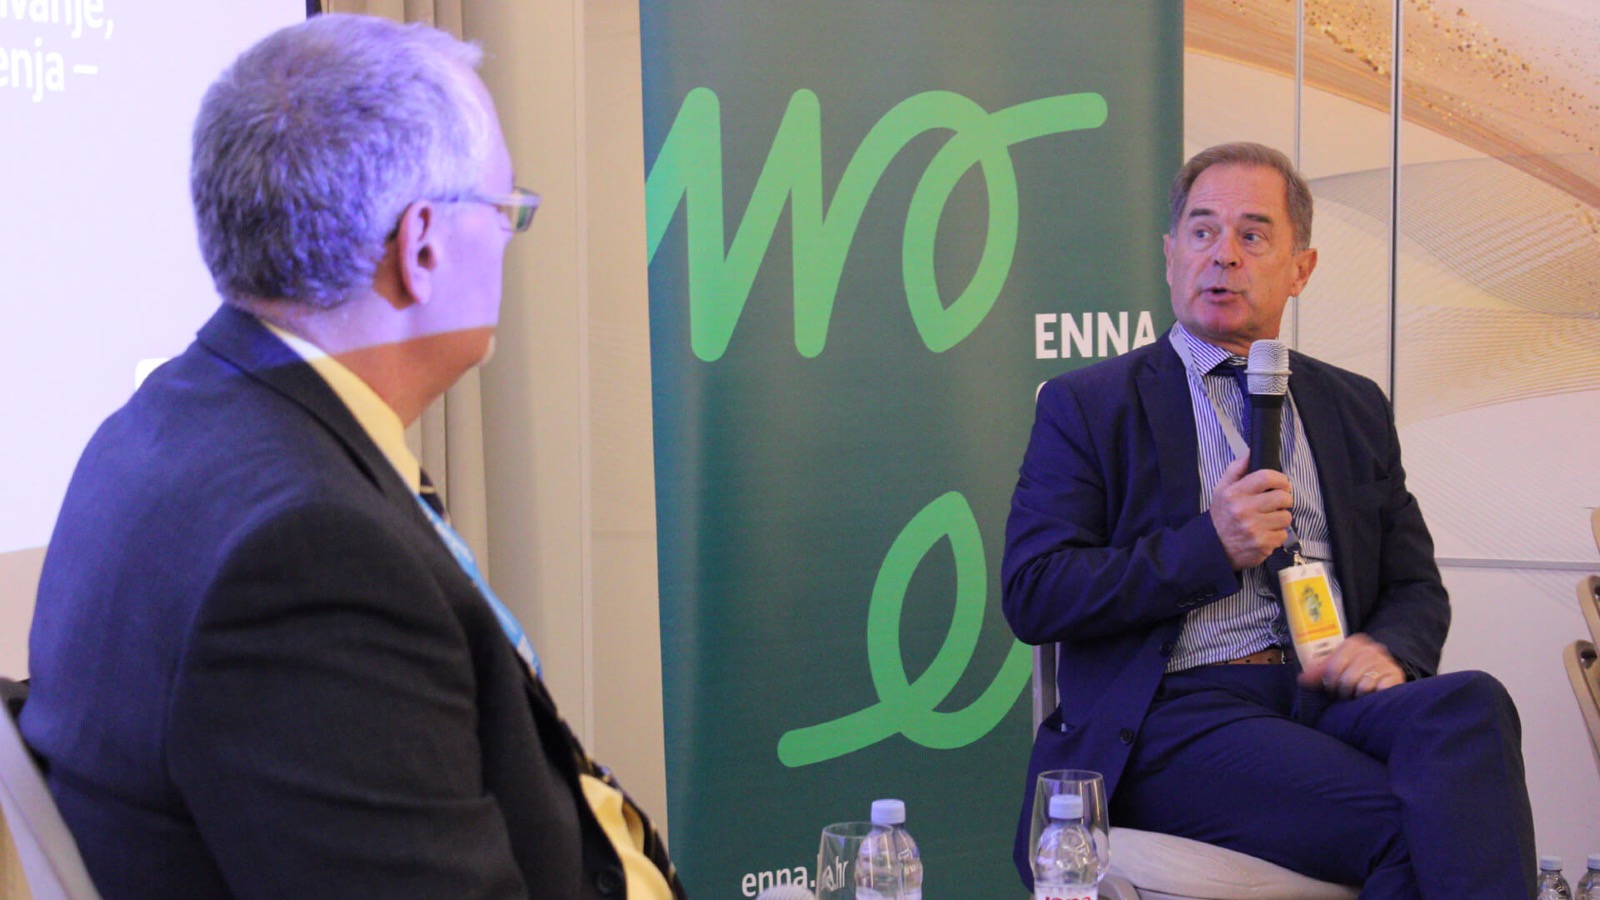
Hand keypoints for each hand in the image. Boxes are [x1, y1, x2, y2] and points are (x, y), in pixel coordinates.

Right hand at [1208, 455, 1292, 569]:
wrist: (1213, 547)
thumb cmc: (1221, 516)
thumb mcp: (1221, 489)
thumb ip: (1236, 469)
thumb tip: (1251, 453)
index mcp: (1235, 494)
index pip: (1266, 477)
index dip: (1280, 479)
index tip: (1282, 484)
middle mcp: (1244, 510)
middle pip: (1282, 497)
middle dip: (1284, 499)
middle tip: (1277, 503)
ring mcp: (1254, 529)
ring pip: (1286, 517)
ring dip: (1280, 518)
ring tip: (1268, 520)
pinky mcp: (1262, 545)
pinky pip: (1283, 535)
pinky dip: (1277, 535)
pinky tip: (1265, 534)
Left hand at [1298, 633, 1404, 698]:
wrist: (1385, 673)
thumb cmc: (1355, 670)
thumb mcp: (1337, 667)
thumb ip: (1318, 671)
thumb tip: (1302, 679)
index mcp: (1353, 643)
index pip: (1332, 666)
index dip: (1328, 682)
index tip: (1329, 687)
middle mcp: (1370, 649)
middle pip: (1346, 679)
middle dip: (1341, 691)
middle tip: (1342, 695)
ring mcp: (1384, 662)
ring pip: (1362, 687)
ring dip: (1356, 696)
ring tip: (1356, 695)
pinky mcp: (1395, 676)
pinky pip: (1378, 691)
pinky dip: (1371, 697)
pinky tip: (1370, 695)